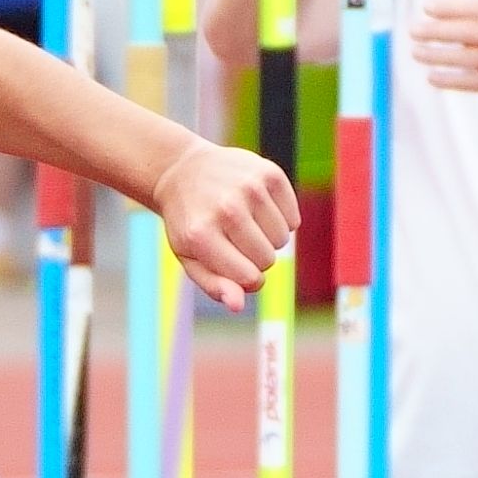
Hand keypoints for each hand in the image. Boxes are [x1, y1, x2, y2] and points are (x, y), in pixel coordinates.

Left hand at [150, 137, 296, 302]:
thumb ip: (213, 285)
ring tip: (246, 223)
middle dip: (256, 258)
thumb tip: (237, 306)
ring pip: (283, 240)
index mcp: (201, 235)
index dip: (246, 278)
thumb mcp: (189, 257)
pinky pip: (293, 219)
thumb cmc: (189, 222)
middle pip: (268, 259)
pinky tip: (258, 209)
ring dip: (269, 239)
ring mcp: (249, 188)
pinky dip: (281, 220)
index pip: (250, 278)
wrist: (184, 171)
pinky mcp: (269, 174)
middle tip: (234, 239)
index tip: (234, 265)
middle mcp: (226, 209)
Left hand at [410, 0, 477, 119]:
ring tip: (416, 52)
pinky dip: (449, 79)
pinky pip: (470, 81)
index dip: (451, 7)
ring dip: (437, 55)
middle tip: (414, 30)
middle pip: (469, 31)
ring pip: (466, 57)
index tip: (427, 7)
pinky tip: (432, 76)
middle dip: (438, 30)